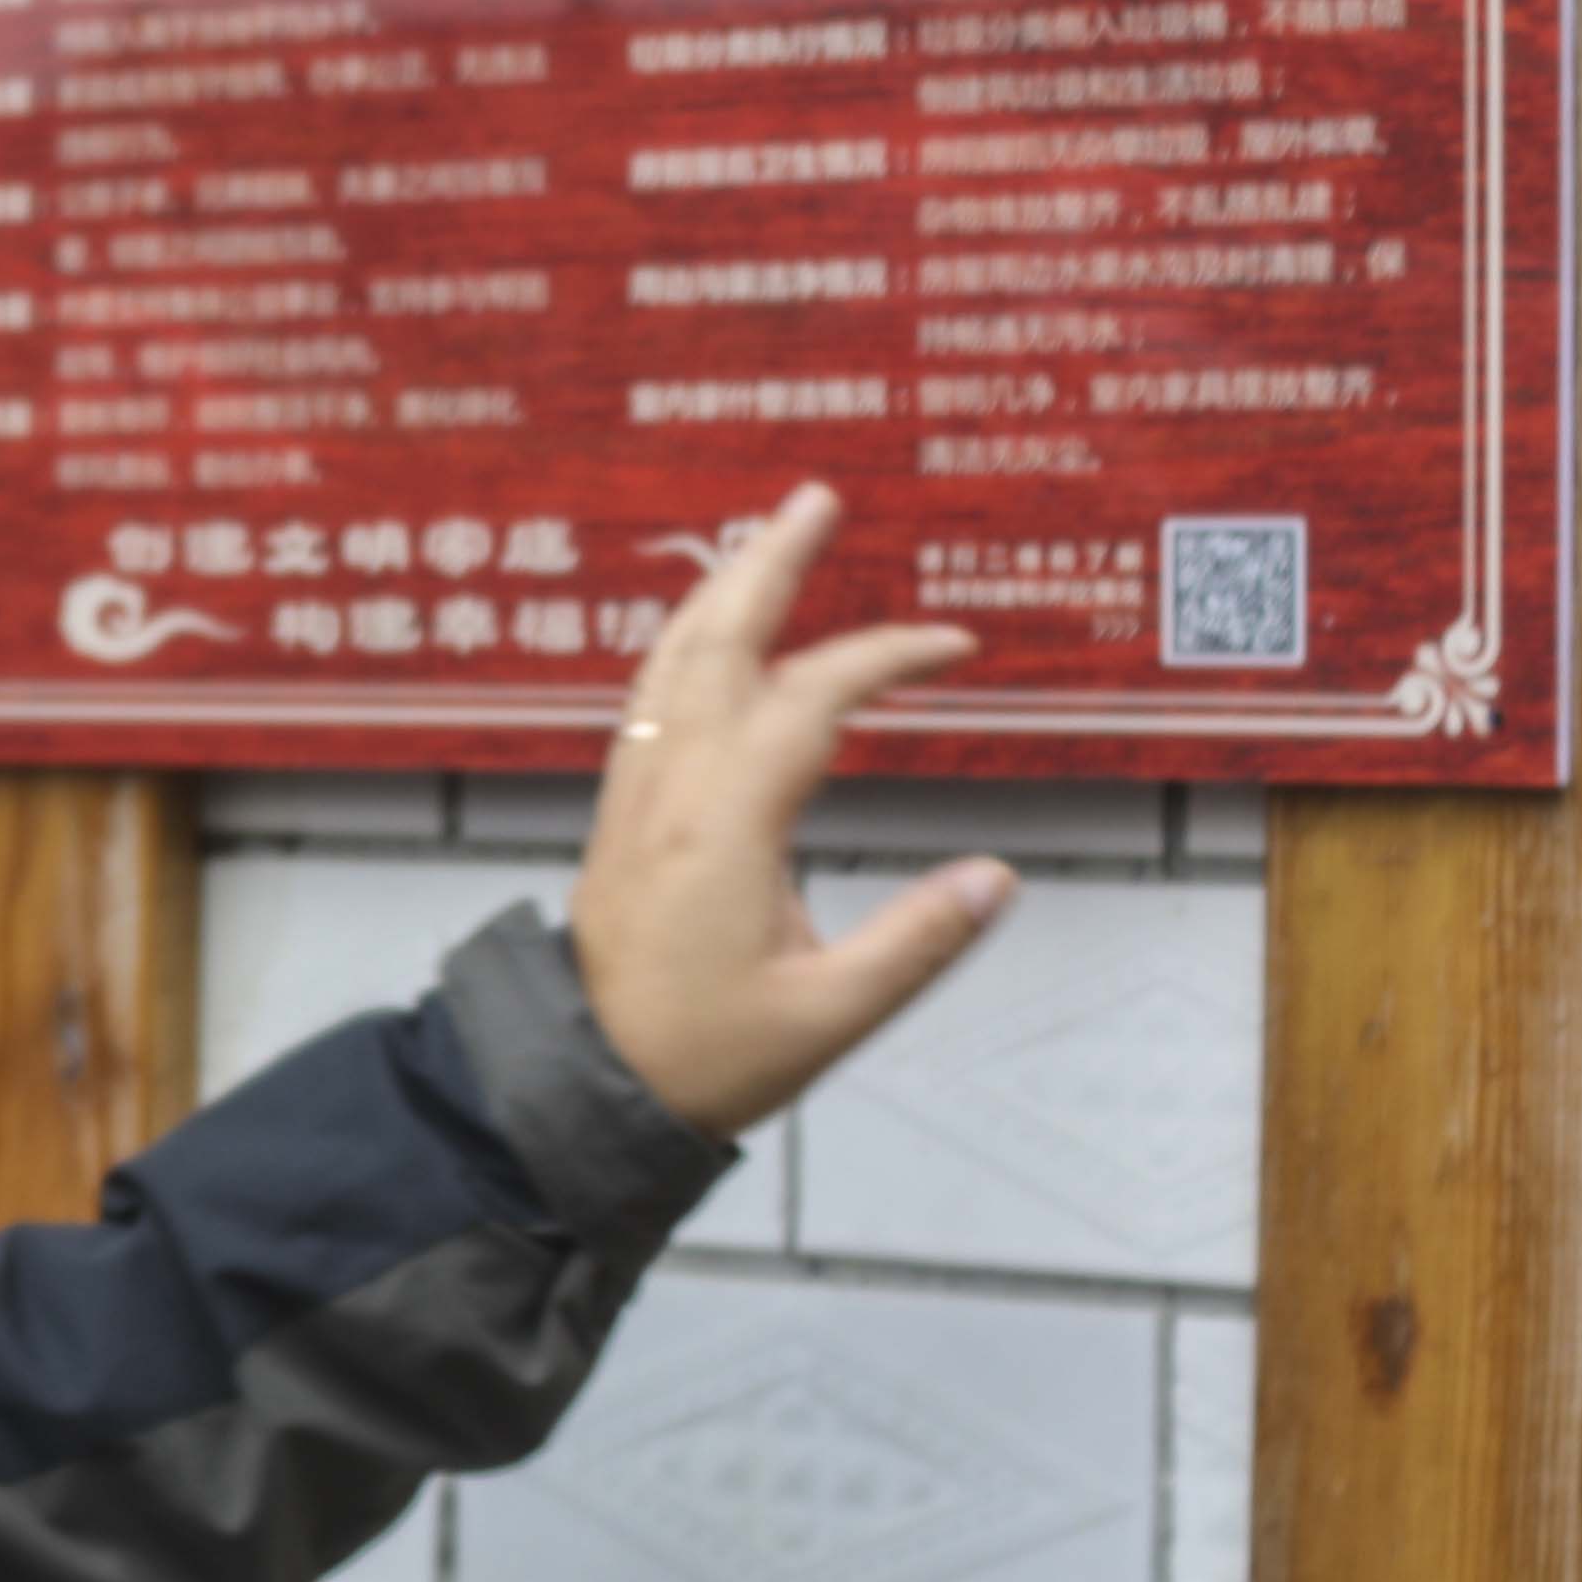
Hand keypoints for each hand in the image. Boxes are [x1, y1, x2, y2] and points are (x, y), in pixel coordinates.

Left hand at [566, 483, 1013, 1137]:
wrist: (584, 1084)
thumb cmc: (700, 1058)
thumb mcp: (830, 1017)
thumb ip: (918, 943)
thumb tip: (997, 881)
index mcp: (725, 825)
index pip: (813, 698)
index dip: (885, 656)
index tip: (953, 646)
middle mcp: (670, 790)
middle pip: (717, 641)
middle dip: (769, 561)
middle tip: (815, 497)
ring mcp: (635, 796)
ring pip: (671, 661)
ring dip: (721, 591)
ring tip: (767, 541)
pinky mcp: (620, 815)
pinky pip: (649, 699)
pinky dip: (686, 646)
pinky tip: (708, 640)